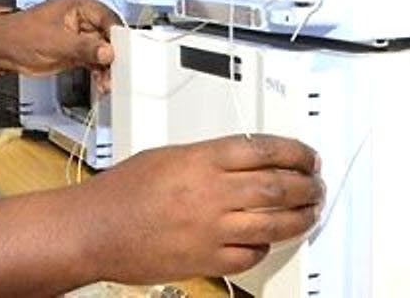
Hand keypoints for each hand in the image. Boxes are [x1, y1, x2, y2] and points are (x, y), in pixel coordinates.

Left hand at [0, 0, 119, 91]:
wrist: (1, 48)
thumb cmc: (19, 34)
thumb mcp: (56, 41)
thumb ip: (84, 47)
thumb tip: (106, 50)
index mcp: (79, 7)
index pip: (109, 19)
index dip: (118, 37)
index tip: (124, 53)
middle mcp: (82, 20)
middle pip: (109, 37)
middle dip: (114, 55)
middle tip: (118, 70)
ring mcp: (79, 37)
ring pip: (103, 51)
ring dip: (107, 67)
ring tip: (108, 80)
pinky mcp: (75, 52)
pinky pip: (94, 61)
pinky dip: (99, 72)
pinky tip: (101, 81)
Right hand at [76, 134, 323, 284]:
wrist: (93, 229)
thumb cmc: (120, 192)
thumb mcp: (167, 156)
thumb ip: (207, 158)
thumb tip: (243, 161)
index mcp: (201, 159)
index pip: (265, 150)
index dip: (296, 152)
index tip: (307, 156)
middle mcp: (211, 192)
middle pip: (278, 186)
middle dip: (306, 185)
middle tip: (316, 184)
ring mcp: (211, 228)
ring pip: (274, 222)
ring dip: (300, 217)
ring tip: (309, 212)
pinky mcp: (206, 259)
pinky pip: (251, 254)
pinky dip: (266, 247)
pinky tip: (269, 240)